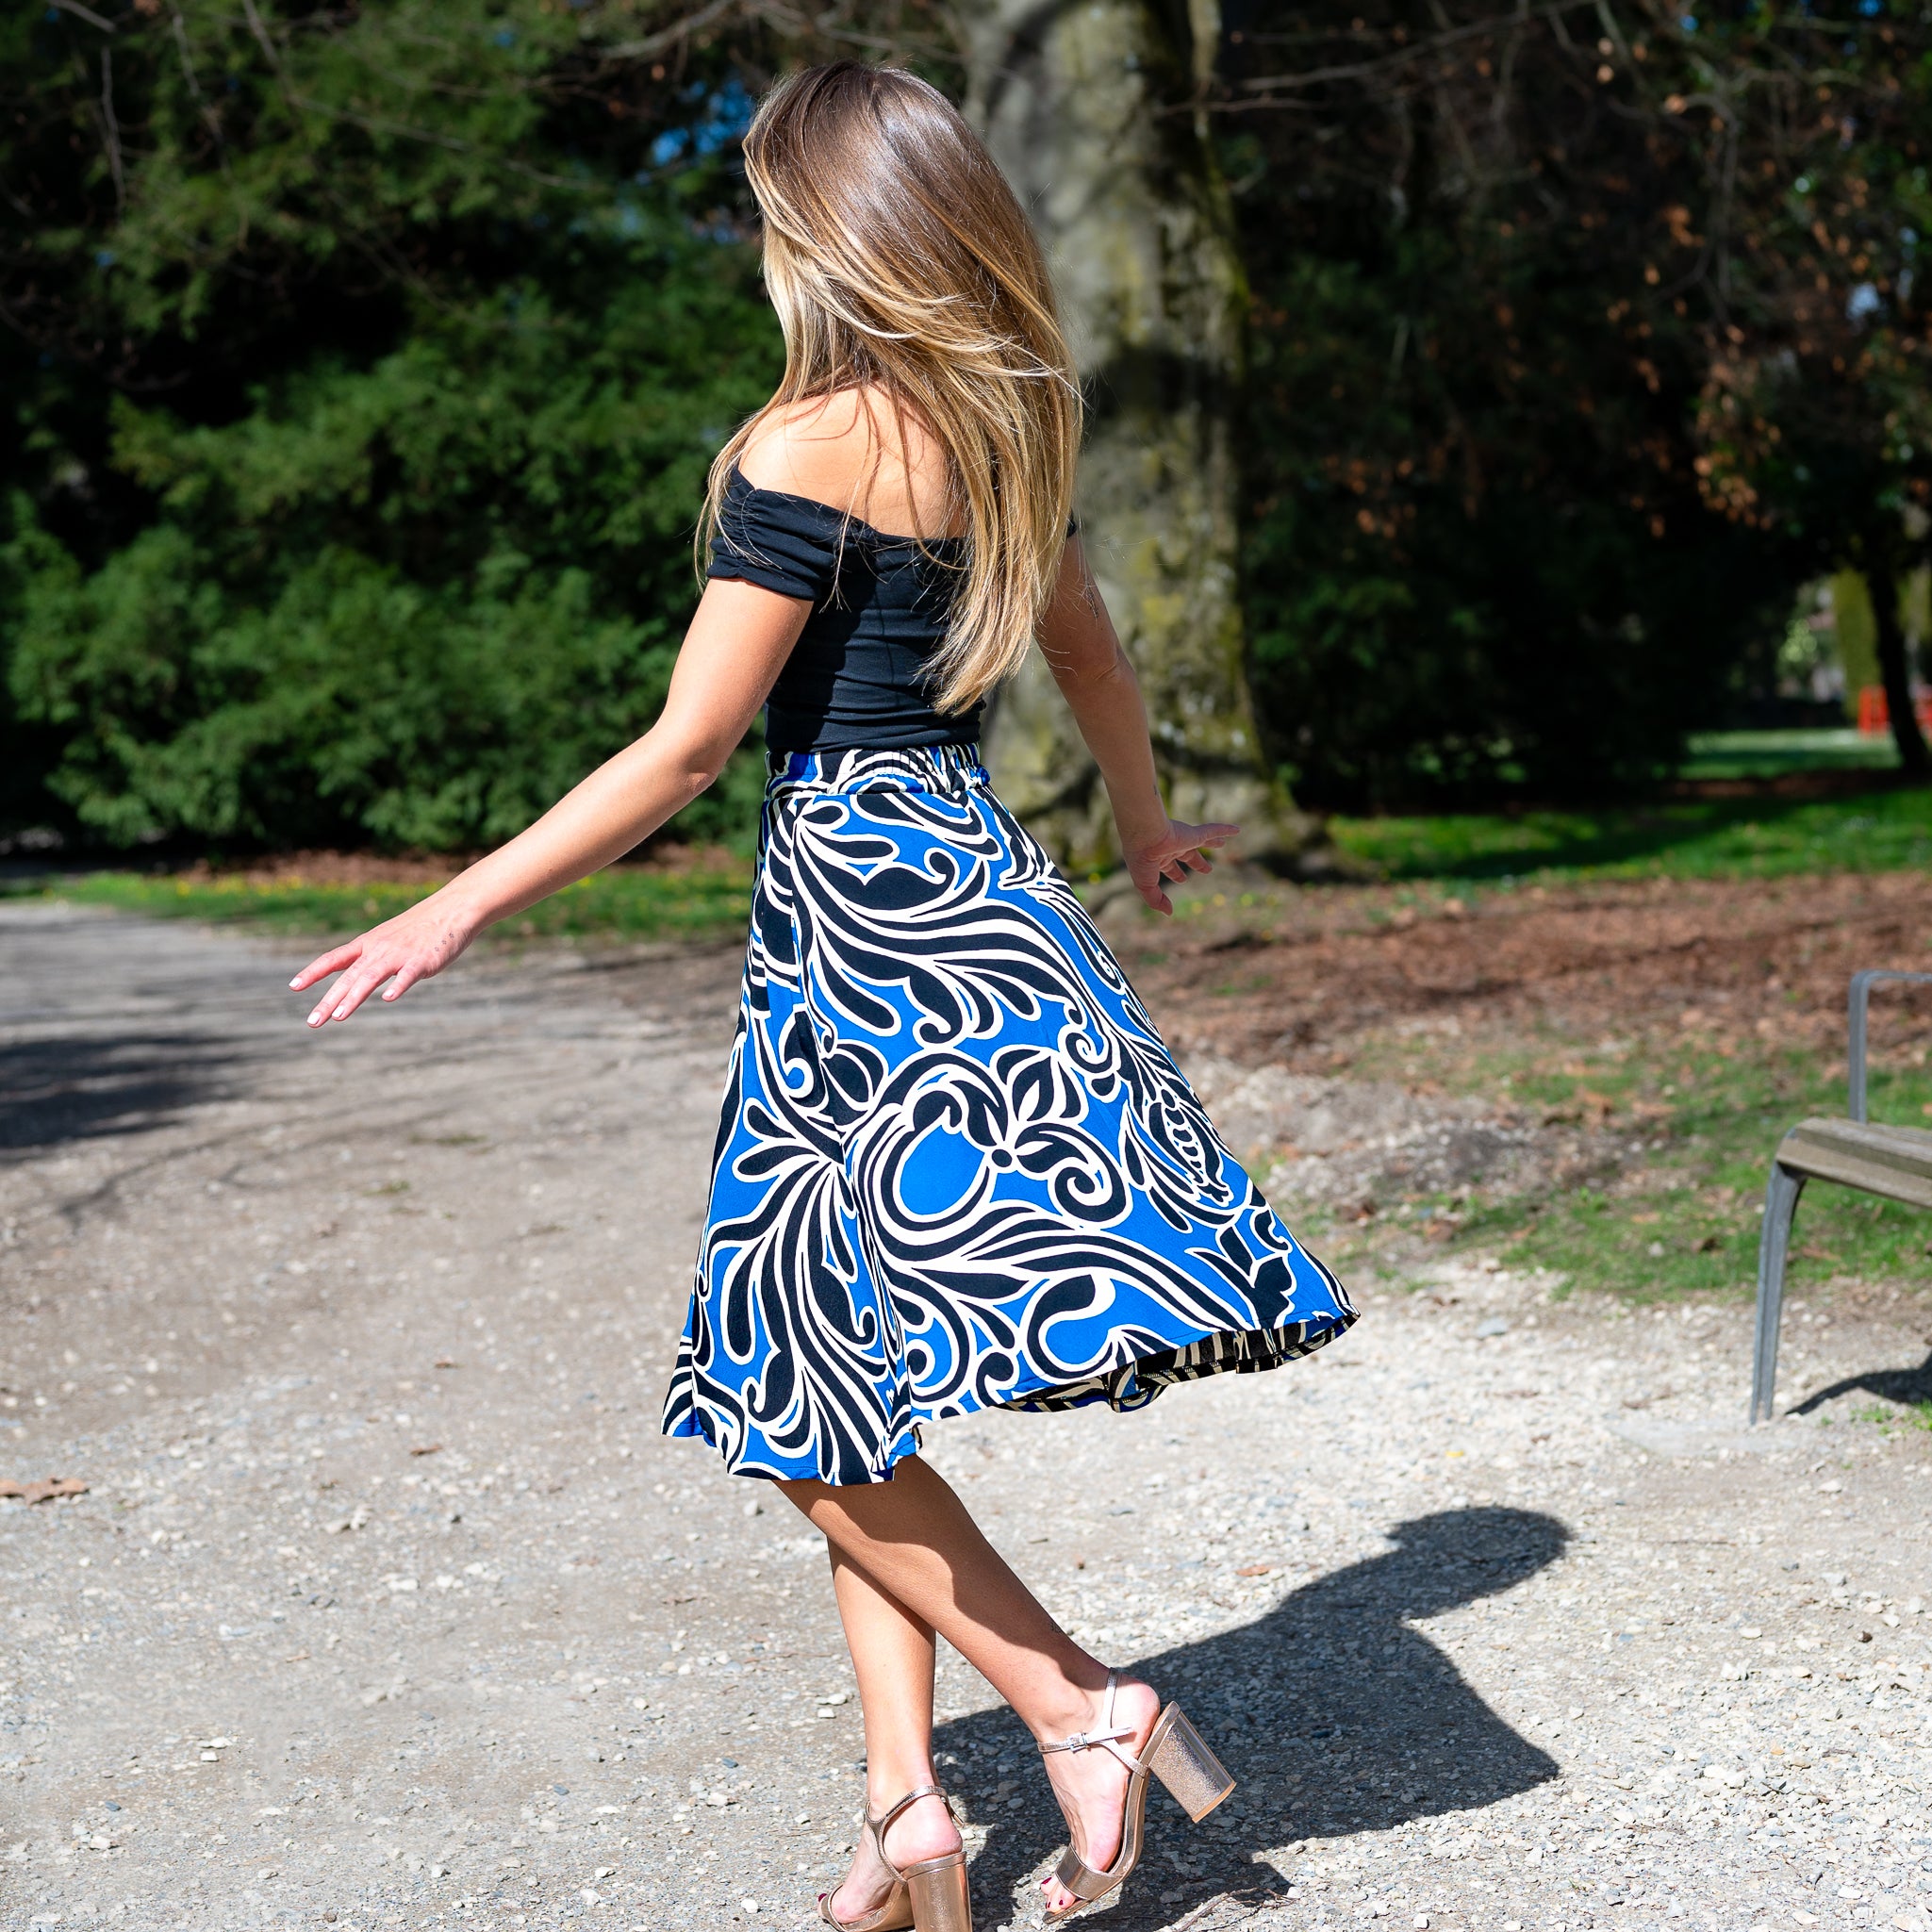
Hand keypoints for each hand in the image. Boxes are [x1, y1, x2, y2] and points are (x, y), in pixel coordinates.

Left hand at [288, 891, 480, 1027]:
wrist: (453, 909)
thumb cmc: (422, 927)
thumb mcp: (390, 939)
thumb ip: (374, 958)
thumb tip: (361, 978)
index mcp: (369, 943)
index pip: (334, 958)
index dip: (313, 972)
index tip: (294, 986)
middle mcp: (379, 949)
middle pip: (349, 976)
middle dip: (329, 1000)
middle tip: (312, 1022)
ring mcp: (400, 955)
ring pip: (371, 977)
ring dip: (354, 997)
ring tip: (339, 1017)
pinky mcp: (423, 960)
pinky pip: (408, 975)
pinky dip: (398, 985)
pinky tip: (388, 998)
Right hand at [1122, 817, 1236, 915]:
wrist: (1144, 835)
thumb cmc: (1142, 860)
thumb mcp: (1146, 886)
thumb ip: (1156, 900)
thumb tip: (1169, 913)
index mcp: (1159, 858)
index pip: (1171, 867)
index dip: (1177, 874)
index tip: (1183, 879)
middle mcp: (1172, 848)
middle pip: (1188, 856)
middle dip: (1197, 862)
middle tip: (1207, 869)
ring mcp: (1184, 839)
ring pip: (1202, 840)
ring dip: (1212, 842)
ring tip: (1222, 844)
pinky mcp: (1194, 833)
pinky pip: (1213, 830)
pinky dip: (1225, 830)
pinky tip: (1237, 830)